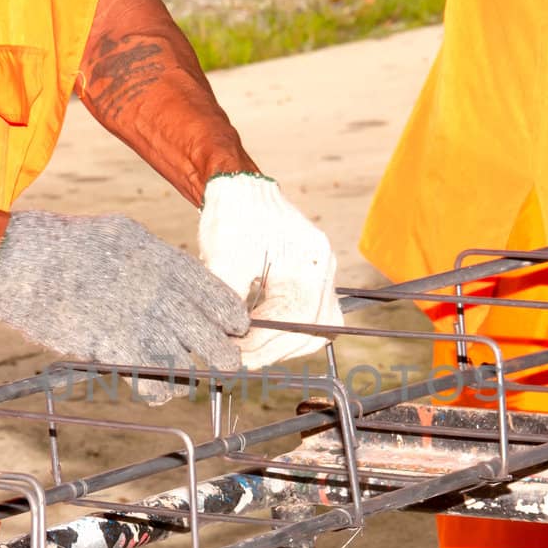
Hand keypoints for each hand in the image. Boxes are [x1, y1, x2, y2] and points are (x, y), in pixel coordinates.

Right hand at [0, 211, 248, 402]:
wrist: (23, 261)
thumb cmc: (69, 246)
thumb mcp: (124, 235)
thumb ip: (156, 259)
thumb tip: (180, 281)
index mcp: (165, 262)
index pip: (217, 297)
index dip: (230, 318)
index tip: (234, 328)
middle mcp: (160, 293)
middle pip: (211, 337)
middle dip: (222, 354)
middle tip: (226, 362)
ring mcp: (139, 323)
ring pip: (185, 364)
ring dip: (188, 373)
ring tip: (188, 376)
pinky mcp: (115, 349)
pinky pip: (154, 383)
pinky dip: (158, 389)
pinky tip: (157, 387)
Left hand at [199, 174, 342, 368]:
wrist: (237, 189)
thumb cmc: (231, 216)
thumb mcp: (223, 262)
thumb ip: (229, 305)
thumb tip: (227, 343)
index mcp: (309, 260)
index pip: (298, 319)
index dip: (267, 344)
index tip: (237, 356)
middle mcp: (323, 268)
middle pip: (314, 330)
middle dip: (275, 349)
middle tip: (240, 358)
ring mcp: (322, 274)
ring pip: (316, 328)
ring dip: (283, 343)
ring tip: (249, 348)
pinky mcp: (311, 279)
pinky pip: (310, 317)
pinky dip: (286, 331)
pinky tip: (259, 334)